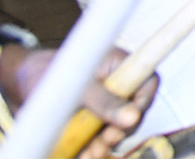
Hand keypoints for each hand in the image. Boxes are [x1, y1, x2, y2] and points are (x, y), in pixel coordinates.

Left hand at [1, 46, 157, 158]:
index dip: (142, 104)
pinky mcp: (92, 121)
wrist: (24, 82)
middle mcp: (119, 85)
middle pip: (134, 111)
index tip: (129, 121)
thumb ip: (105, 101)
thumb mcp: (79, 86)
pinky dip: (92, 148)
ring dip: (105, 144)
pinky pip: (100, 137)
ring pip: (117, 128)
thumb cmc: (52, 72)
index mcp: (121, 66)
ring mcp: (106, 104)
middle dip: (120, 130)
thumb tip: (133, 117)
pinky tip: (83, 154)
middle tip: (104, 141)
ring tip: (89, 152)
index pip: (148, 82)